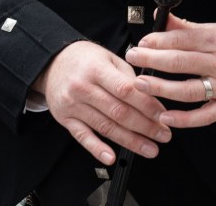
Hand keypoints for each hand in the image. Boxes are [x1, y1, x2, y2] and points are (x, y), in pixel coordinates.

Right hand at [31, 41, 170, 165]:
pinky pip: (82, 137)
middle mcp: (83, 88)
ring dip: (130, 141)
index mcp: (97, 69)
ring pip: (105, 127)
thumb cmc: (85, 59)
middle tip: (163, 135)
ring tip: (149, 148)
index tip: (163, 116)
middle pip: (118, 112)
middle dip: (145, 127)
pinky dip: (97, 149)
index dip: (147, 105)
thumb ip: (128, 76)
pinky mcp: (65, 119)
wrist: (53, 63)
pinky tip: (111, 157)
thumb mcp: (109, 57)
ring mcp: (73, 105)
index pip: (126, 90)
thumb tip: (151, 97)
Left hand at [126, 14, 215, 128]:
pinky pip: (204, 115)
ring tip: (141, 85)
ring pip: (188, 90)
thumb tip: (164, 18)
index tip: (142, 43)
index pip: (182, 40)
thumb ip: (190, 27)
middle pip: (180, 62)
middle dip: (152, 60)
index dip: (158, 41)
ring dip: (161, 89)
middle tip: (133, 58)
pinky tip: (165, 117)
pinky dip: (184, 119)